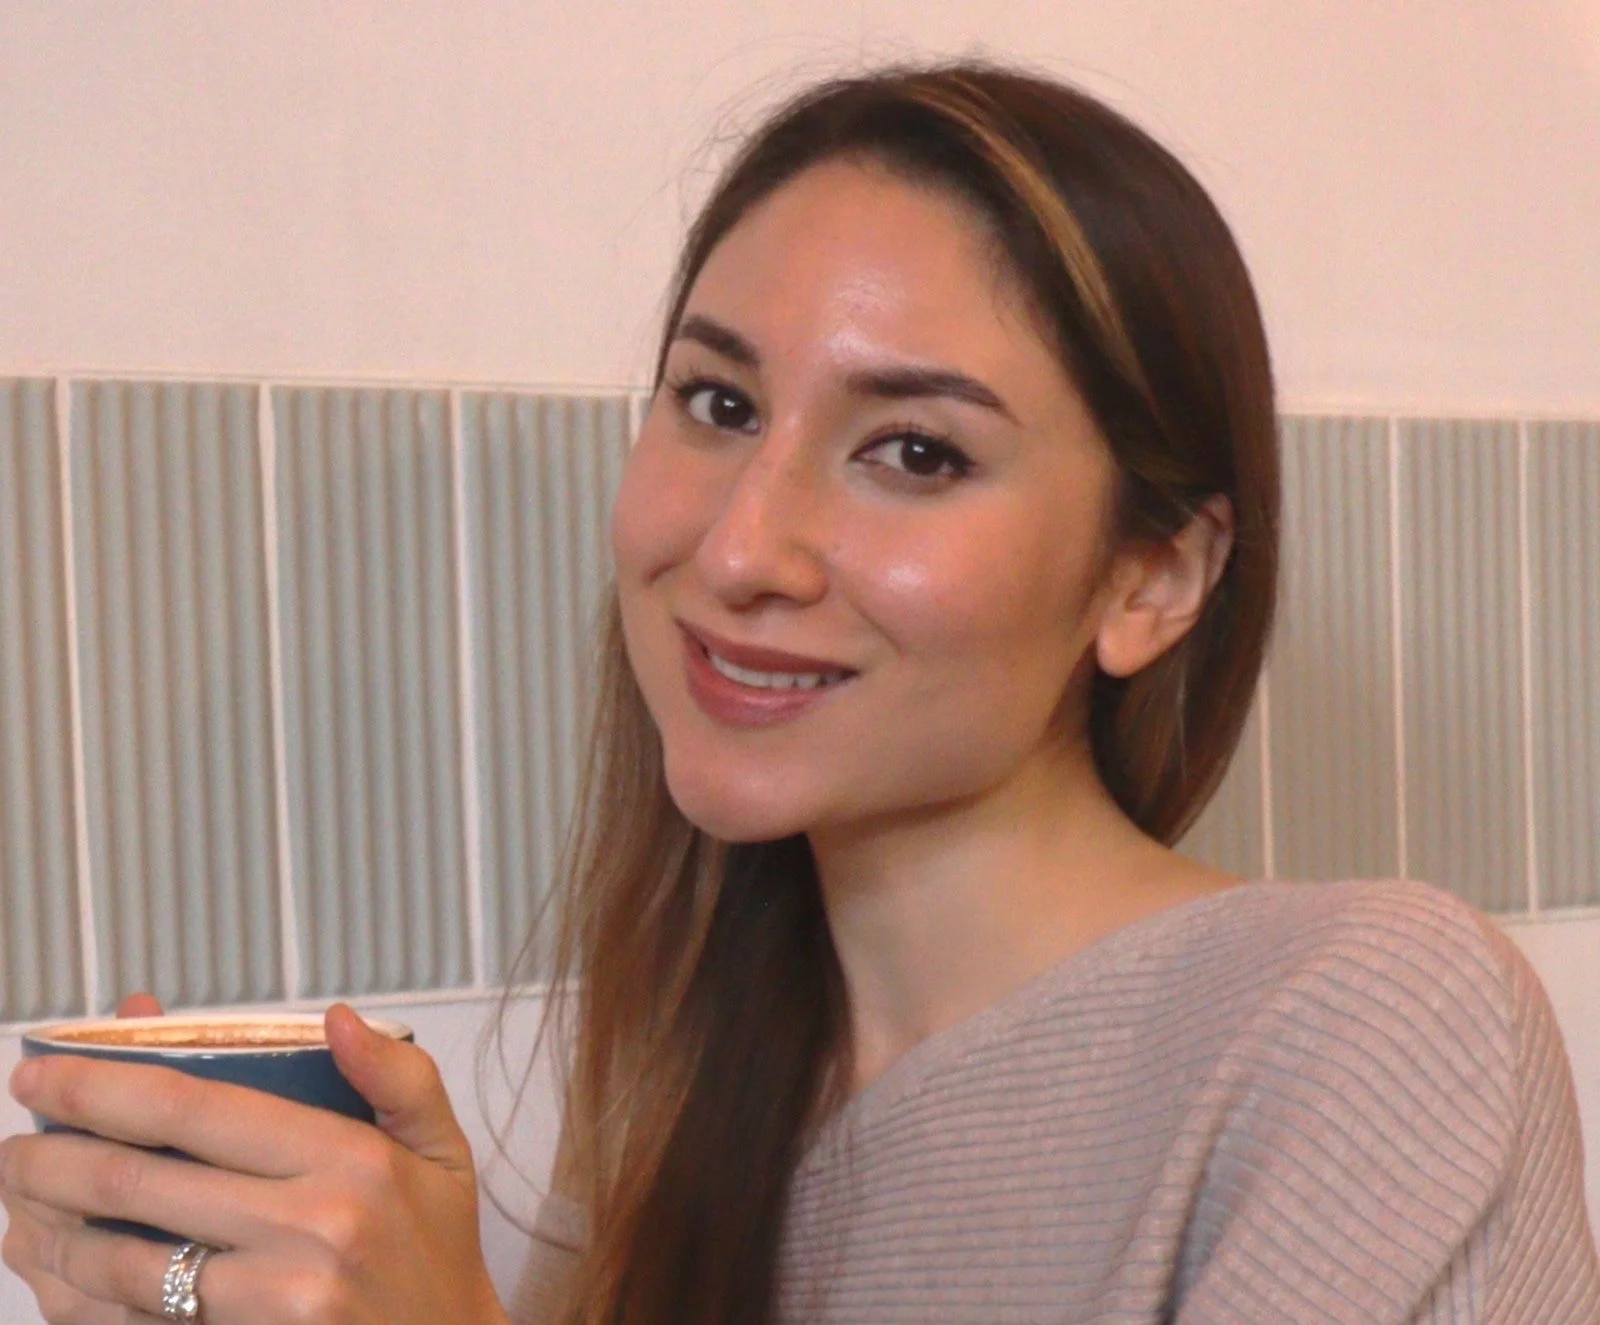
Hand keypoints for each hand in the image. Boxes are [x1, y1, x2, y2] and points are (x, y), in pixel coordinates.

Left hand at [1, 1004, 508, 1323]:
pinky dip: (89, 1292)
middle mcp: (312, 1226)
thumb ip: (400, 1077)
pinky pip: (146, 1320)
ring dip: (54, 1228)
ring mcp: (279, 1299)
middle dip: (54, 1155)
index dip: (102, 1088)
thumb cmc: (437, 1252)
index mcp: (350, 1159)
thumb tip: (333, 1017)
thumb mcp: (445, 1152)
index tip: (44, 1073)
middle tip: (16, 1139)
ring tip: (25, 1198)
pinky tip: (63, 1265)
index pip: (196, 1109)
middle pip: (142, 1180)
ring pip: (127, 1260)